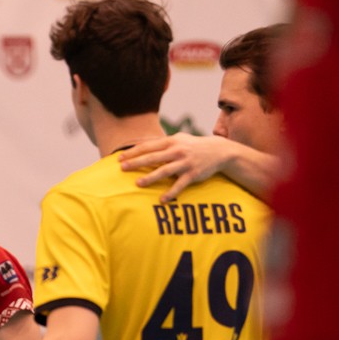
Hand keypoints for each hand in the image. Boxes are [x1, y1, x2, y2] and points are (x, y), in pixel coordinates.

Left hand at [117, 133, 235, 202]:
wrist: (219, 151)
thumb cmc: (193, 146)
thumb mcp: (179, 140)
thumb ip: (162, 144)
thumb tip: (142, 147)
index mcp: (171, 141)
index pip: (148, 146)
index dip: (133, 152)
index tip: (120, 159)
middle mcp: (177, 150)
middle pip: (153, 157)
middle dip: (136, 163)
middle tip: (122, 169)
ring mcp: (185, 162)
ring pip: (165, 171)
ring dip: (151, 177)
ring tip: (138, 183)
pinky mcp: (193, 174)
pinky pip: (180, 185)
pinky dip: (171, 192)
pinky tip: (162, 200)